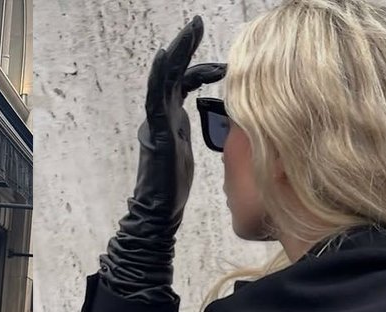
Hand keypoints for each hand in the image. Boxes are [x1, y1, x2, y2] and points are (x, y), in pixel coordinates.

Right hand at [98, 17, 225, 296]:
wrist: (157, 214)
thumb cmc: (173, 189)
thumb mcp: (196, 154)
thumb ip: (206, 138)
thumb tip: (231, 129)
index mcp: (173, 120)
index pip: (187, 84)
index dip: (203, 68)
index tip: (225, 60)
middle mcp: (162, 116)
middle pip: (174, 73)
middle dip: (185, 48)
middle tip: (196, 23)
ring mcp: (156, 123)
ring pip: (163, 80)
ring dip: (175, 54)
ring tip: (186, 32)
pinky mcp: (154, 133)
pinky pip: (155, 99)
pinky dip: (160, 78)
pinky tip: (167, 60)